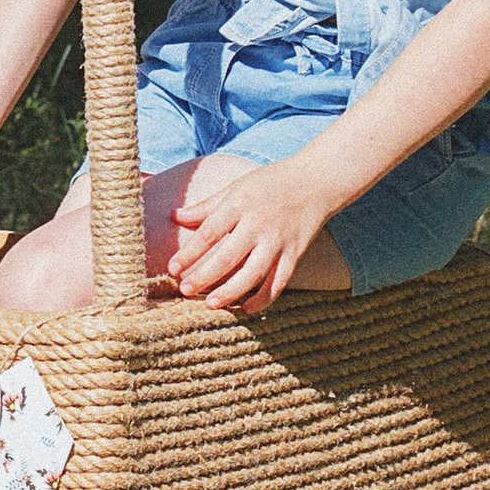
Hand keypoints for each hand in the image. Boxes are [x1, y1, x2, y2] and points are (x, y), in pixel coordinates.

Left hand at [164, 147, 344, 314]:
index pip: (209, 232)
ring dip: (231, 291)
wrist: (317, 181)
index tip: (173, 267)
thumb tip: (175, 216)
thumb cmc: (271, 182)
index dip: (190, 252)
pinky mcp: (295, 253)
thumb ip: (207, 205)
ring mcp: (279, 241)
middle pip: (228, 257)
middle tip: (185, 290)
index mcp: (240, 203)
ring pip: (253, 274)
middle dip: (204, 276)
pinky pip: (279, 282)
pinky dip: (263, 299)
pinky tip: (246, 308)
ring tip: (211, 304)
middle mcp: (259, 223)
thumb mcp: (237, 186)